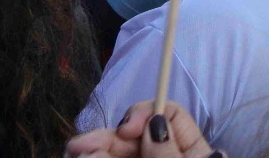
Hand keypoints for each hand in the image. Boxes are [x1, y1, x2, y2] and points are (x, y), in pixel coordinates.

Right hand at [65, 101, 213, 157]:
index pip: (170, 115)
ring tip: (76, 155)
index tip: (126, 129)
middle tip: (78, 147)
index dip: (145, 113)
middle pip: (133, 137)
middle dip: (106, 138)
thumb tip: (154, 120)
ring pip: (115, 154)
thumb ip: (169, 153)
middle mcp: (164, 156)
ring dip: (95, 151)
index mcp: (191, 152)